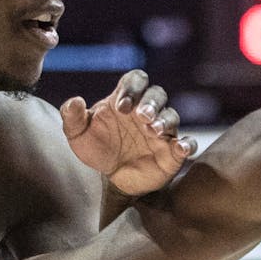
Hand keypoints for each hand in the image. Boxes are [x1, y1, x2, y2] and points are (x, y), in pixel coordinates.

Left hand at [60, 69, 195, 195]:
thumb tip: (75, 101)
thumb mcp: (78, 135)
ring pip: (171, 116)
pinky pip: (188, 143)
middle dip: (150, 102)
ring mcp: (162, 131)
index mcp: (126, 100)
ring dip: (164, 120)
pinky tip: (180, 148)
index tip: (119, 107)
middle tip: (140, 115)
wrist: (111, 179)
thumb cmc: (98, 149)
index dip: (131, 88)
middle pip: (157, 94)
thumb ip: (72, 117)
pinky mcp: (173, 152)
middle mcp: (146, 112)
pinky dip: (188, 144)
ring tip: (152, 129)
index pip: (136, 80)